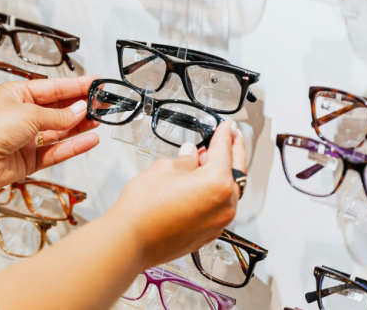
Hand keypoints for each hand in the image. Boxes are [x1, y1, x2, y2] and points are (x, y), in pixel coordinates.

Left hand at [0, 76, 100, 191]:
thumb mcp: (29, 113)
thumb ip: (59, 115)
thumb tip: (80, 110)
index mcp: (17, 94)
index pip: (53, 88)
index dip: (75, 86)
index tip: (95, 83)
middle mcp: (22, 115)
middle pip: (58, 109)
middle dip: (81, 106)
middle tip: (102, 103)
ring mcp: (26, 138)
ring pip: (59, 130)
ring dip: (80, 125)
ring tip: (100, 120)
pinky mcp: (29, 159)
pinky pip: (56, 151)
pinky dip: (74, 146)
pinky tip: (90, 139)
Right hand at [106, 121, 245, 269]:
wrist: (131, 240)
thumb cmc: (144, 208)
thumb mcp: (164, 168)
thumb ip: (185, 159)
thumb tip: (191, 156)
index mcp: (218, 182)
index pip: (224, 150)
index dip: (225, 134)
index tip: (227, 126)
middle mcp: (225, 205)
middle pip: (235, 172)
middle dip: (233, 153)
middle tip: (232, 138)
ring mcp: (218, 223)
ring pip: (228, 192)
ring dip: (222, 174)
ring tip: (208, 160)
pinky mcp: (208, 234)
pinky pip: (218, 207)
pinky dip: (214, 193)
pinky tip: (200, 185)